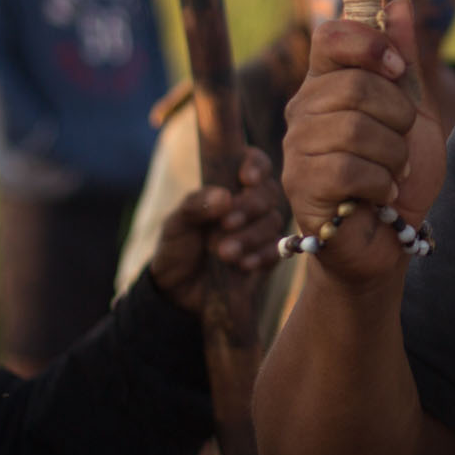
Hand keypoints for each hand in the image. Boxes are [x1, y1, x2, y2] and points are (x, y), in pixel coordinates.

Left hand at [152, 147, 283, 311]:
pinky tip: (242, 265)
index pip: (253, 161)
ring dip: (249, 236)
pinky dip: (261, 255)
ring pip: (273, 221)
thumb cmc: (177, 247)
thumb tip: (225, 197)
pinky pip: (278, 249)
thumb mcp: (176, 223)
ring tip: (223, 253)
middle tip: (226, 223)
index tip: (246, 179)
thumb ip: (196, 205)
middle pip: (269, 191)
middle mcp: (249, 204)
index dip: (256, 165)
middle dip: (250, 206)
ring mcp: (260, 230)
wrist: (178, 292)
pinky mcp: (268, 256)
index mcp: (228, 185)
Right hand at [280, 0, 445, 287]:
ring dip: (392, 155)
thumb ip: (405, 62)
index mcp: (328, 84)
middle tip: (401, 143)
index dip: (368, 43)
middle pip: (354, 84)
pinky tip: (381, 194)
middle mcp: (304, 110)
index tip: (397, 69)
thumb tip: (401, 1)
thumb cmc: (400, 176)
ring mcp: (297, 148)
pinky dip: (380, 183)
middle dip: (397, 116)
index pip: (330, 35)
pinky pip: (348, 168)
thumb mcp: (415, 113)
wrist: (393, 240)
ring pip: (355, 128)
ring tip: (391, 173)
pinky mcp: (299, 186)